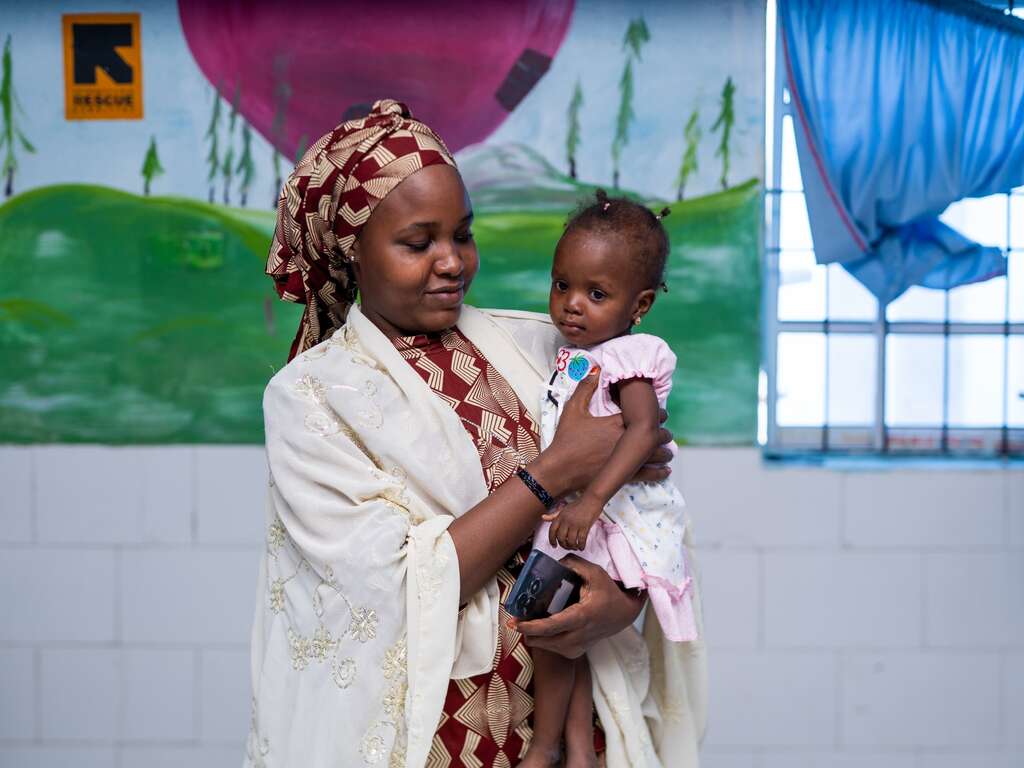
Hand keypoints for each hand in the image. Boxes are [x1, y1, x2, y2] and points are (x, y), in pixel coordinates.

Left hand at [508, 555, 644, 657]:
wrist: (624, 614)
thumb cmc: (609, 593)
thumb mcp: (595, 573)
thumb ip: (574, 564)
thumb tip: (555, 562)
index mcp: (581, 617)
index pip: (550, 626)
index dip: (530, 627)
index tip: (514, 622)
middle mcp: (578, 636)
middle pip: (543, 640)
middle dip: (526, 632)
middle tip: (514, 620)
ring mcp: (577, 647)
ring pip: (546, 646)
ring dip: (534, 636)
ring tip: (527, 622)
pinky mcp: (576, 651)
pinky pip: (553, 648)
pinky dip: (544, 639)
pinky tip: (542, 628)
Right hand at [533, 371, 673, 495]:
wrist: (560, 469)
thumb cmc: (565, 440)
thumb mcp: (572, 410)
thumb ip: (585, 389)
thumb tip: (596, 371)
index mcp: (616, 423)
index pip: (644, 415)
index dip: (656, 413)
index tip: (660, 413)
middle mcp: (625, 440)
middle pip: (654, 434)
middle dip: (662, 432)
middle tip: (664, 431)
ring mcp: (626, 460)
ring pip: (656, 455)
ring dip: (664, 451)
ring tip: (668, 450)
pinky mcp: (624, 476)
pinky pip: (648, 474)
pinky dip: (659, 472)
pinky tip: (665, 470)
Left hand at [544, 494, 603, 549]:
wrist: (592, 499)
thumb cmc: (578, 505)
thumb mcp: (564, 509)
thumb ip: (553, 515)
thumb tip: (543, 517)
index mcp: (560, 516)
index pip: (552, 531)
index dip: (551, 540)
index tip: (554, 545)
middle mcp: (566, 520)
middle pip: (561, 538)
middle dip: (564, 545)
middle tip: (567, 546)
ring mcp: (575, 524)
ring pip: (570, 541)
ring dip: (572, 547)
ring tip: (575, 547)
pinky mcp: (585, 526)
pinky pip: (581, 540)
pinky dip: (581, 546)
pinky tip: (581, 547)